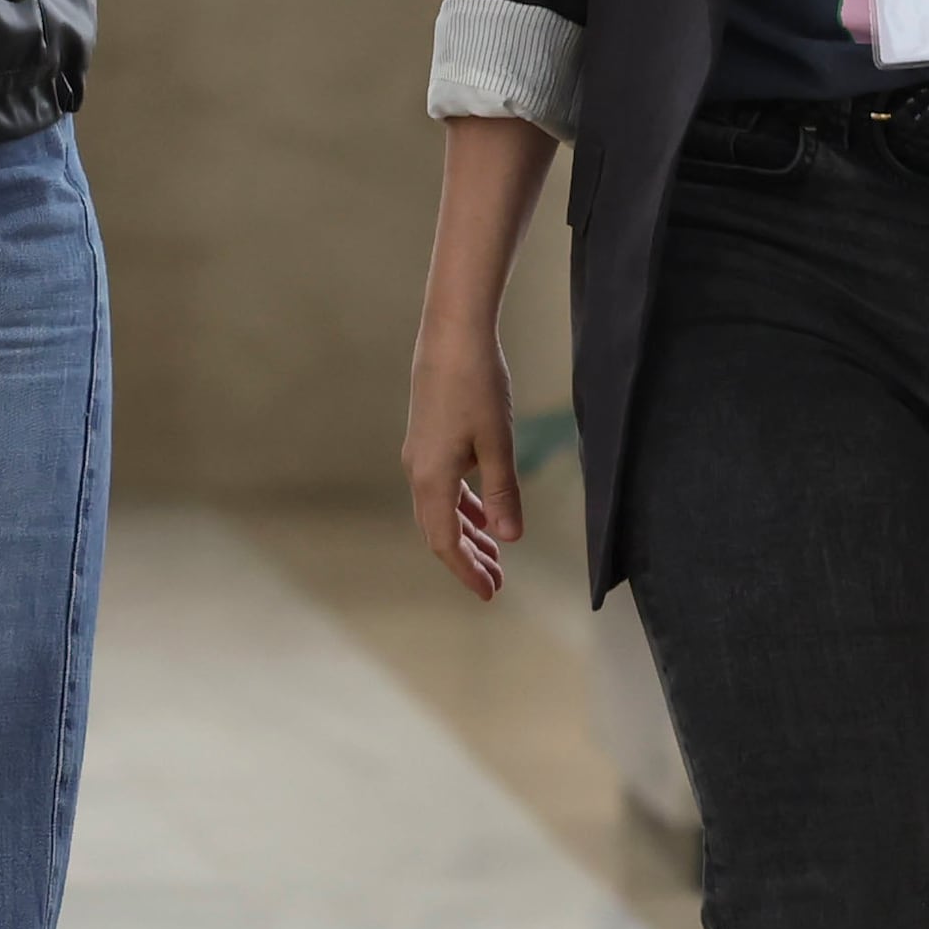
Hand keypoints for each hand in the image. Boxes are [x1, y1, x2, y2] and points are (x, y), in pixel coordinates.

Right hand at [402, 321, 521, 601]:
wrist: (452, 335)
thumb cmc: (476, 385)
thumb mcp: (497, 443)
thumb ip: (503, 493)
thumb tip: (510, 538)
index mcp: (432, 478)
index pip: (445, 542)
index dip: (467, 571)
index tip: (490, 593)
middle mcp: (419, 471)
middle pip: (439, 530)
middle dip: (468, 559)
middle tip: (497, 582)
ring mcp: (421, 455)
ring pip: (441, 509)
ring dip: (466, 534)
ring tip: (494, 554)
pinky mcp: (428, 438)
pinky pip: (443, 487)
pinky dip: (463, 506)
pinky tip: (483, 511)